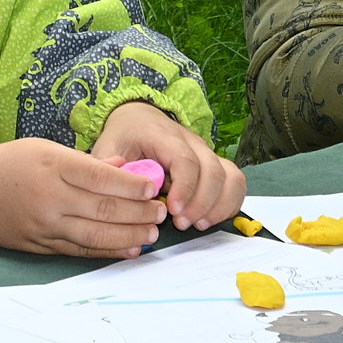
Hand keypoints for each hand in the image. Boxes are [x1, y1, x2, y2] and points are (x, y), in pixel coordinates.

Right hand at [0, 136, 166, 258]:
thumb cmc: (8, 163)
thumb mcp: (45, 148)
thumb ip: (86, 161)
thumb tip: (126, 166)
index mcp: (52, 165)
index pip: (100, 177)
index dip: (131, 185)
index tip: (155, 187)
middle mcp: (49, 197)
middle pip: (102, 209)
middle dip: (138, 213)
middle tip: (162, 213)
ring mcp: (44, 225)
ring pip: (94, 235)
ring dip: (129, 236)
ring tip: (152, 234)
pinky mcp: (39, 246)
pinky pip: (79, 250)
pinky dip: (106, 251)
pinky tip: (128, 250)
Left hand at [89, 101, 243, 232]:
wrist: (140, 118)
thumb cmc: (124, 137)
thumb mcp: (107, 147)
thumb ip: (109, 167)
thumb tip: (115, 189)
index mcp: (165, 136)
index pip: (185, 160)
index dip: (185, 187)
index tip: (173, 211)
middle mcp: (193, 143)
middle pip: (213, 171)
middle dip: (202, 203)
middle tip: (182, 224)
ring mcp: (207, 153)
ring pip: (230, 176)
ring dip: (219, 205)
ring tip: (199, 224)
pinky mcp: (214, 165)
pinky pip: (235, 183)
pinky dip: (229, 204)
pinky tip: (210, 219)